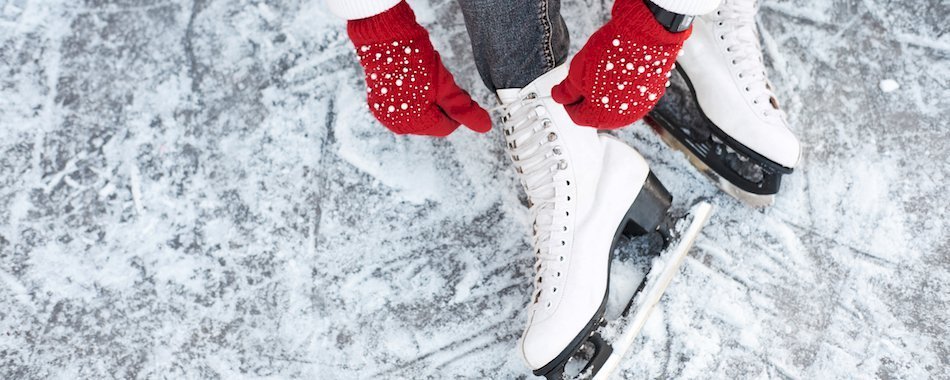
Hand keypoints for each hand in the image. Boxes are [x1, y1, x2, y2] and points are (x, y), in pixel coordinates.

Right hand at [348, 1, 490, 135]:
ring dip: (428, 100)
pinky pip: (404, 106)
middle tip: (443, 83)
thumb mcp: (445, 85)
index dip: (457, 111)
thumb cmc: (414, 60)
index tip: (457, 92)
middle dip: (441, 105)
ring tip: (426, 80)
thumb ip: (463, 109)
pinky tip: (413, 80)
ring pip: (419, 114)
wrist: (384, 38)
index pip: (447, 127)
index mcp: (414, 124)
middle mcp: (397, 124)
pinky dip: (412, 96)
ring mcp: (386, 114)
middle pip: (432, 122)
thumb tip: (485, 126)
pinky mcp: (378, 102)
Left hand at [552, 0, 690, 128]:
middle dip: (587, 99)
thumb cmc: (612, 54)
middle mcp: (620, 118)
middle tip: (585, 79)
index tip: (569, 91)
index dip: (569, 102)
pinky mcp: (651, 96)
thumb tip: (559, 96)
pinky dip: (623, 89)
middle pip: (596, 114)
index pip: (576, 116)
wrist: (644, 37)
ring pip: (614, 106)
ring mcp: (638, 108)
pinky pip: (631, 97)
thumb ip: (566, 91)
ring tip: (603, 73)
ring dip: (605, 94)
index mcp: (598, 117)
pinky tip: (619, 72)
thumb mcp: (577, 72)